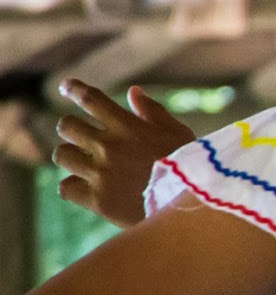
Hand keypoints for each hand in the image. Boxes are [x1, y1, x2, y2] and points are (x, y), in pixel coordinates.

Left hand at [54, 79, 195, 228]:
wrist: (193, 207)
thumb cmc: (191, 168)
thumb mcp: (178, 134)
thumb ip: (153, 112)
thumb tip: (133, 92)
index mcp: (128, 127)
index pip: (90, 99)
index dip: (74, 89)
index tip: (65, 87)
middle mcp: (109, 147)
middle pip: (67, 126)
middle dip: (73, 129)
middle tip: (82, 137)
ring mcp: (101, 174)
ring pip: (62, 155)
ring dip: (72, 157)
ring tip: (86, 164)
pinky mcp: (98, 201)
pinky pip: (66, 187)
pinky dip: (73, 186)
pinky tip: (87, 188)